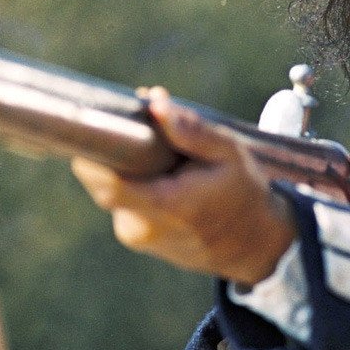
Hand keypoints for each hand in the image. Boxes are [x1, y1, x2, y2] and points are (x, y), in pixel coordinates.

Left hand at [72, 87, 296, 286]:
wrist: (252, 247)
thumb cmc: (243, 195)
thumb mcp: (230, 155)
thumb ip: (192, 130)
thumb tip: (155, 103)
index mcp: (166, 205)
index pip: (107, 178)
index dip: (97, 147)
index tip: (106, 118)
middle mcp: (143, 227)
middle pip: (100, 179)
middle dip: (114, 148)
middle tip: (142, 125)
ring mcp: (136, 236)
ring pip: (108, 187)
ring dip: (125, 165)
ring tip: (162, 156)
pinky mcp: (134, 238)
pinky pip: (119, 200)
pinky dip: (133, 181)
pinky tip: (162, 176)